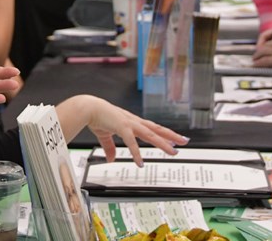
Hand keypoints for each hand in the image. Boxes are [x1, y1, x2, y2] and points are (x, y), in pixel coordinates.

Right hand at [66, 95, 188, 166]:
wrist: (87, 108)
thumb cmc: (96, 117)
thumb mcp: (105, 135)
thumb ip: (110, 148)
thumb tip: (111, 160)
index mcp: (131, 122)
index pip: (152, 128)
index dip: (164, 134)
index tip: (174, 139)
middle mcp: (134, 122)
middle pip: (157, 129)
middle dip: (171, 136)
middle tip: (184, 141)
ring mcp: (129, 124)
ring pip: (151, 134)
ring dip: (163, 143)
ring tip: (173, 151)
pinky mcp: (122, 127)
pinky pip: (131, 142)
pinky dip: (136, 153)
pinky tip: (140, 163)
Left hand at [252, 32, 271, 73]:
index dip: (267, 46)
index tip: (265, 49)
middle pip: (265, 46)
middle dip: (260, 51)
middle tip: (257, 55)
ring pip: (262, 53)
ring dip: (257, 56)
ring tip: (254, 60)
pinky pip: (264, 61)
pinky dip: (258, 63)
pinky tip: (255, 65)